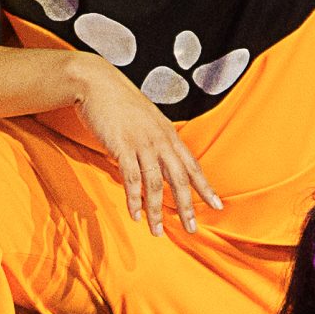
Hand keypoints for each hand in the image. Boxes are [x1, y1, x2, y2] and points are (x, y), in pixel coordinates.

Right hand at [72, 58, 222, 232]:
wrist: (96, 82)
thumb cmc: (119, 102)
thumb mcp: (146, 120)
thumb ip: (156, 140)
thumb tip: (159, 162)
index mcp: (168, 134)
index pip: (192, 165)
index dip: (205, 187)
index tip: (217, 205)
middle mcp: (160, 140)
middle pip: (179, 178)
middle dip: (186, 206)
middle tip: (191, 228)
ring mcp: (141, 143)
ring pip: (154, 184)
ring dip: (155, 210)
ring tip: (157, 231)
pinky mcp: (121, 146)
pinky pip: (131, 178)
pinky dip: (133, 200)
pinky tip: (134, 215)